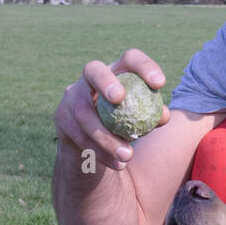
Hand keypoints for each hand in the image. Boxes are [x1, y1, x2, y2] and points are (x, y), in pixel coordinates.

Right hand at [54, 48, 168, 171]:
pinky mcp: (62, 118)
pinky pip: (79, 136)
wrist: (93, 145)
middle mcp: (89, 78)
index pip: (130, 59)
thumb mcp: (140, 120)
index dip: (144, 67)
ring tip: (127, 156)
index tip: (160, 84)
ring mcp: (72, 96)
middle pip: (93, 70)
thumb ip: (151, 116)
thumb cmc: (125, 125)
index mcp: (116, 72)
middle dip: (105, 82)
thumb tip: (164, 116)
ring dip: (106, 137)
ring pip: (84, 113)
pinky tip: (117, 165)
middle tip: (119, 99)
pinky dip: (100, 152)